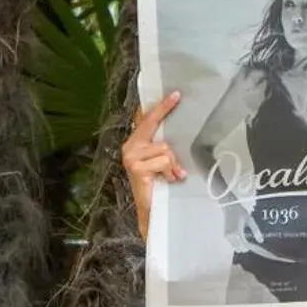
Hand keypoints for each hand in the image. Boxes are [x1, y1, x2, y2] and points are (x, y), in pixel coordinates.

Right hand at [123, 92, 185, 236]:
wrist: (151, 211)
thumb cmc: (157, 187)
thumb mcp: (161, 163)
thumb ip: (164, 149)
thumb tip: (177, 137)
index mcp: (134, 144)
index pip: (148, 120)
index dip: (161, 107)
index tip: (175, 95)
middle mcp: (129, 147)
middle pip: (154, 126)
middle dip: (165, 113)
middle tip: (177, 96)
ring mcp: (131, 157)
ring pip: (165, 148)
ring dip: (172, 163)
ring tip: (170, 175)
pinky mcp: (137, 167)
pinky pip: (164, 160)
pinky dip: (170, 171)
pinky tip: (168, 179)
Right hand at [224, 207, 265, 254]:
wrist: (228, 207)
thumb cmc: (239, 212)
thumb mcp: (249, 219)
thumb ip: (255, 230)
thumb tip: (260, 241)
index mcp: (237, 232)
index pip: (246, 246)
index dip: (253, 249)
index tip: (260, 250)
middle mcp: (231, 237)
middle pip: (240, 249)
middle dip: (247, 248)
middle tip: (252, 243)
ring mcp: (227, 237)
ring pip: (236, 248)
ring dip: (242, 246)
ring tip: (247, 239)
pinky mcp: (225, 236)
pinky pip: (233, 245)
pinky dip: (238, 244)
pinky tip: (241, 238)